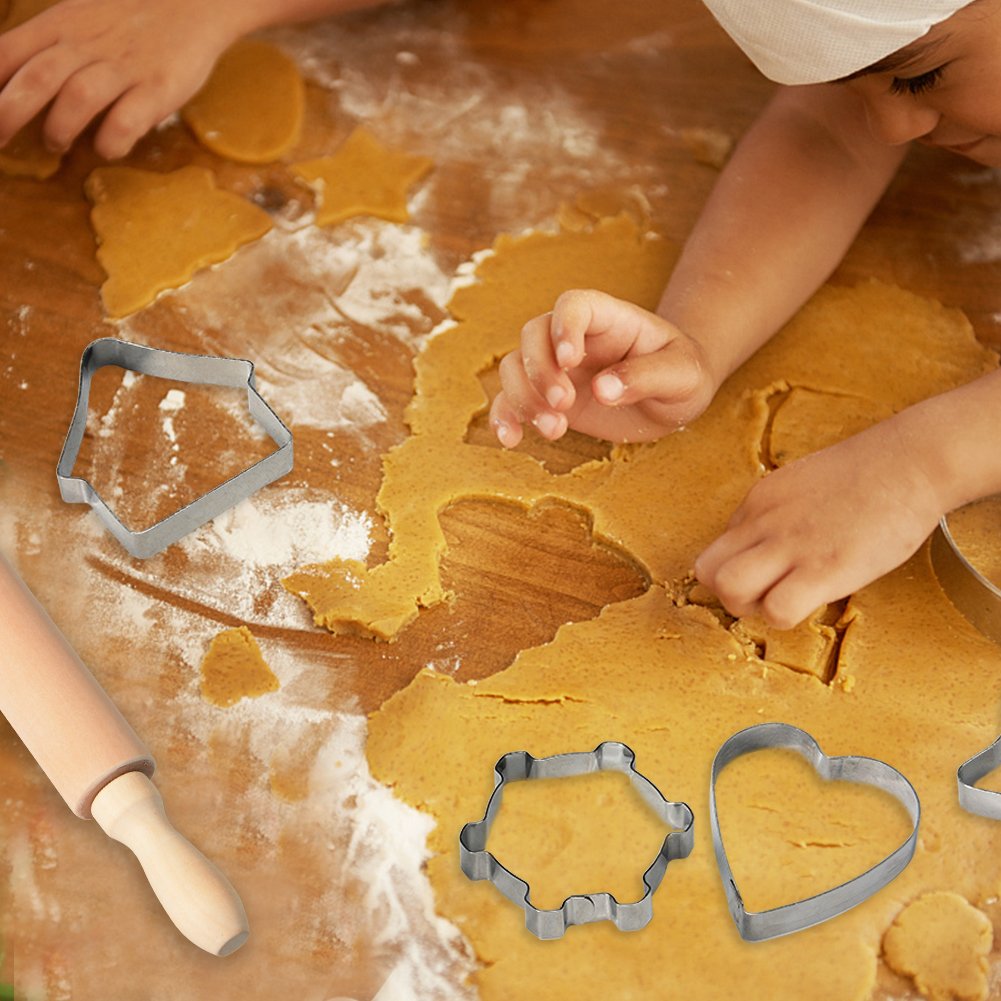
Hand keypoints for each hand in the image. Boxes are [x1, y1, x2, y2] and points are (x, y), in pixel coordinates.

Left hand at [0, 0, 244, 158]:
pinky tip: (107, 147)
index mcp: (62, 24)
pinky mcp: (160, 88)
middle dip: (9, 114)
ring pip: (77, 98)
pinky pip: (126, 121)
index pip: (8, 52)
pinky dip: (110, 142)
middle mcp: (87, 44)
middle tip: (1, 140)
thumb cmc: (132, 13)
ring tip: (55, 144)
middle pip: (37, 79)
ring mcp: (124, 67)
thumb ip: (50, 43)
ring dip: (59, 128)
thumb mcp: (80, 15)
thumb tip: (15, 82)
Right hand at [489, 289, 717, 445]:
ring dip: (523, 398)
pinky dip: (504, 418)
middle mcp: (574, 338)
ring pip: (515, 367)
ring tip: (555, 430)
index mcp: (608, 319)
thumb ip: (646, 376)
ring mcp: (555, 367)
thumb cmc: (682, 376)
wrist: (671, 400)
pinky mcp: (545, 398)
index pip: (573, 305)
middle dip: (540, 371)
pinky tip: (512, 440)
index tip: (570, 360)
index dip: (564, 327)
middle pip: (533, 335)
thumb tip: (603, 389)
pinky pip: (510, 400)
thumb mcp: (682, 374)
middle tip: (564, 405)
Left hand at [694, 417, 943, 628]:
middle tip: (765, 595)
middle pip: (707, 572)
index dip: (735, 570)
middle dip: (728, 595)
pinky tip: (812, 602)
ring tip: (785, 600)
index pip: (716, 549)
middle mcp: (763, 522)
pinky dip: (786, 617)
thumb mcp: (799, 484)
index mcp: (757, 502)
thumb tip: (764, 546)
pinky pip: (778, 609)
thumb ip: (774, 514)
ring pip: (729, 590)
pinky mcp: (823, 569)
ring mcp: (790, 546)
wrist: (909, 463)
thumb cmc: (865, 475)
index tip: (765, 575)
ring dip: (751, 609)